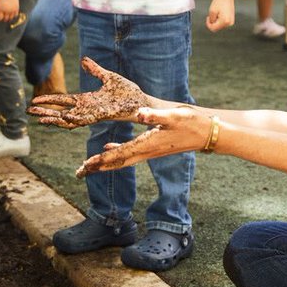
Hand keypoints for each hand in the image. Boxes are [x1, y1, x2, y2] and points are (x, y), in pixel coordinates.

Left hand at [0, 0, 18, 21]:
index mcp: (0, 8)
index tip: (0, 15)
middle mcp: (6, 10)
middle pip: (5, 19)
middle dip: (4, 18)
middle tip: (4, 17)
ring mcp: (12, 10)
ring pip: (11, 18)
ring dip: (9, 17)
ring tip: (8, 15)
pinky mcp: (16, 8)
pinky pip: (15, 15)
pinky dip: (14, 15)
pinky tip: (12, 12)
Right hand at [28, 56, 148, 128]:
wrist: (143, 102)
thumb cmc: (128, 93)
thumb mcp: (108, 77)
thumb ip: (95, 70)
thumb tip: (83, 60)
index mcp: (87, 100)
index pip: (64, 101)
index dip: (49, 100)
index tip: (35, 99)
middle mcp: (88, 109)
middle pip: (61, 112)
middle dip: (46, 111)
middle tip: (30, 111)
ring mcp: (94, 114)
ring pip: (69, 119)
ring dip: (55, 119)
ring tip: (40, 118)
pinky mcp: (102, 116)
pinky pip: (84, 120)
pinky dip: (73, 119)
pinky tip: (62, 118)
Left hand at [76, 106, 211, 176]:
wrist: (206, 133)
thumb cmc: (191, 123)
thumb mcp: (173, 116)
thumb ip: (156, 116)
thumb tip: (139, 114)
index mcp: (148, 144)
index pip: (120, 154)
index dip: (102, 160)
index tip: (86, 165)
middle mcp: (146, 151)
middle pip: (117, 162)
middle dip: (98, 167)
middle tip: (79, 172)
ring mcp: (149, 150)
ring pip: (122, 159)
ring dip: (104, 162)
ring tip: (88, 166)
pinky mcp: (153, 147)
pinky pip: (130, 153)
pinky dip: (116, 152)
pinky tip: (107, 148)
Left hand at [206, 0, 234, 31]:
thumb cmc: (218, 2)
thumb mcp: (212, 11)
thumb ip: (211, 20)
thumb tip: (213, 25)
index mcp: (225, 21)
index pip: (213, 28)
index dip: (208, 24)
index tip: (207, 17)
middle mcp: (229, 23)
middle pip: (217, 28)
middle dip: (213, 22)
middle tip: (213, 13)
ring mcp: (231, 22)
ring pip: (219, 25)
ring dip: (216, 20)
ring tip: (218, 12)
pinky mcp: (231, 20)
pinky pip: (223, 23)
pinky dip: (220, 19)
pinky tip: (221, 12)